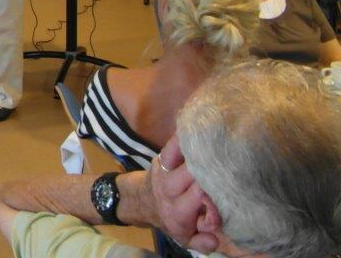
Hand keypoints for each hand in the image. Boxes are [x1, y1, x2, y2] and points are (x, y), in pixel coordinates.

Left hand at [150, 137, 219, 253]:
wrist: (142, 202)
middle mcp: (170, 189)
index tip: (229, 187)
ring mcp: (164, 171)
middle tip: (228, 163)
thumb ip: (201, 241)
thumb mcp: (185, 238)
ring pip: (181, 156)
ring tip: (217, 143)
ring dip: (198, 150)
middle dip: (209, 168)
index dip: (214, 189)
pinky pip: (172, 145)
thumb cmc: (171, 219)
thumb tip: (215, 240)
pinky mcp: (161, 158)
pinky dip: (184, 138)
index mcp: (178, 210)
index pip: (200, 194)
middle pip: (192, 173)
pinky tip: (198, 130)